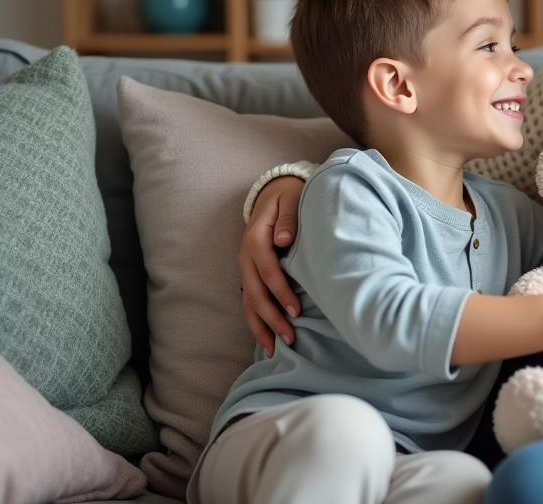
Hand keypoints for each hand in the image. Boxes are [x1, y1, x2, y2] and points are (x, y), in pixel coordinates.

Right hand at [239, 175, 304, 354]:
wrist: (273, 193)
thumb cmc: (289, 197)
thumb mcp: (291, 199)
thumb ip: (288, 218)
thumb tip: (283, 240)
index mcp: (256, 237)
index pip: (267, 270)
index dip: (281, 291)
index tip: (297, 310)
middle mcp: (246, 256)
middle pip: (255, 292)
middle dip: (271, 317)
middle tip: (290, 337)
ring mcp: (245, 267)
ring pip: (248, 302)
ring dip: (261, 326)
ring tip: (275, 349)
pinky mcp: (249, 275)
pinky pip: (249, 302)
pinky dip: (256, 322)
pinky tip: (266, 340)